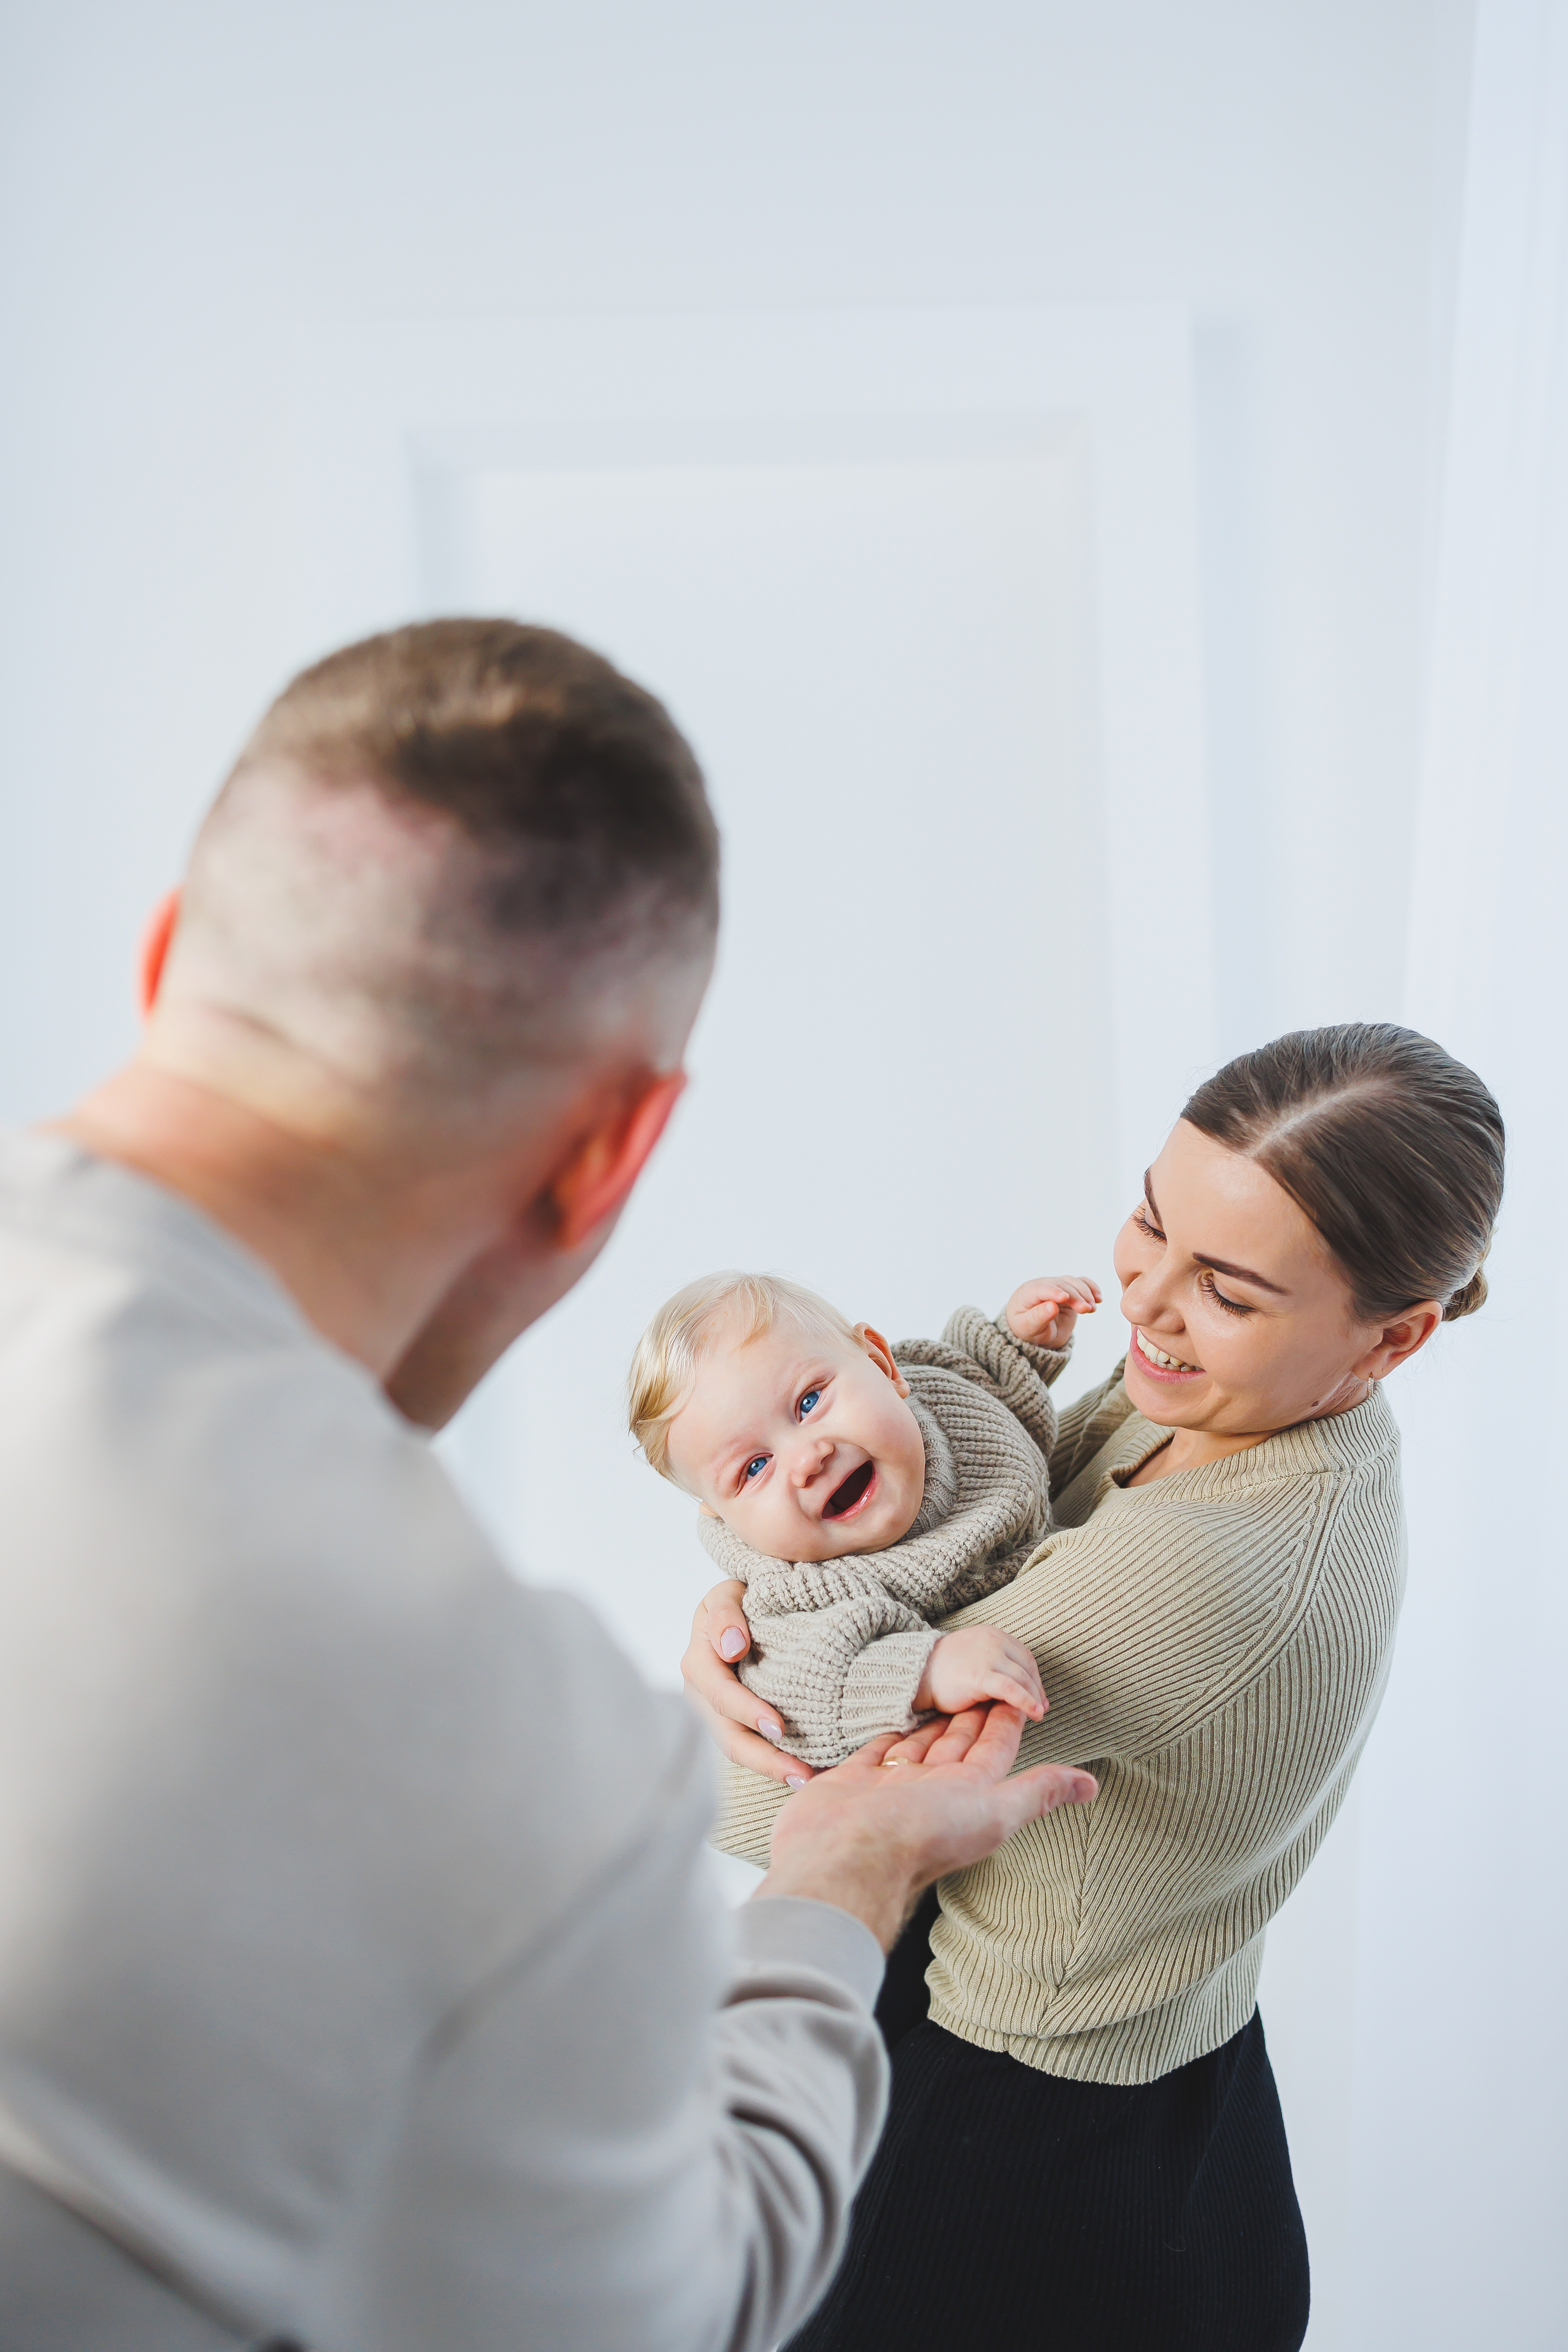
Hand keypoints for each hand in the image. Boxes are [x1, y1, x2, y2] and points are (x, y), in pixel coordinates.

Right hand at [681, 1580, 815, 1784]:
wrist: (746, 1610)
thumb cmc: (741, 1598)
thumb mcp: (728, 1593)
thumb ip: (725, 1614)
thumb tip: (732, 1648)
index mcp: (698, 1661)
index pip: (719, 1692)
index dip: (747, 1711)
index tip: (778, 1726)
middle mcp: (702, 1695)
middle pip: (729, 1734)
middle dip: (764, 1757)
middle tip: (800, 1773)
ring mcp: (717, 1714)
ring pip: (739, 1750)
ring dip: (772, 1768)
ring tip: (806, 1781)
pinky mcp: (736, 1724)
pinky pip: (752, 1749)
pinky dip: (775, 1762)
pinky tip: (804, 1772)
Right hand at [757, 1706, 1097, 1949]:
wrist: (844, 1857)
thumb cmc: (920, 1836)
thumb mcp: (993, 1811)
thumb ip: (1038, 1792)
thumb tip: (1092, 1786)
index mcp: (966, 1796)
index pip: (994, 1750)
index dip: (1006, 1721)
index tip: (1015, 1693)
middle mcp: (931, 1791)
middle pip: (957, 1745)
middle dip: (971, 1715)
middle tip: (980, 1683)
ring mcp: (890, 1787)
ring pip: (918, 1747)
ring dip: (931, 1724)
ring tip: (941, 1694)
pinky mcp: (853, 1782)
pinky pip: (875, 1751)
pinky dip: (885, 1736)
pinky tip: (892, 1721)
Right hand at [915, 1626, 1045, 1720]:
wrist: (916, 1674)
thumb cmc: (943, 1672)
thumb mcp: (975, 1659)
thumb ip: (996, 1666)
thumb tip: (1022, 1689)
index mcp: (993, 1635)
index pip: (1024, 1656)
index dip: (1035, 1678)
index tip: (1039, 1696)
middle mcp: (994, 1641)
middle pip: (1027, 1666)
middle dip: (1037, 1689)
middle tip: (1041, 1708)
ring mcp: (988, 1656)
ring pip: (1022, 1678)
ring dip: (1034, 1698)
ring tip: (1038, 1714)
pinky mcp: (981, 1674)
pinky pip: (1011, 1688)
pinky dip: (1026, 1701)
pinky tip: (1033, 1712)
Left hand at [1005, 1274, 1102, 1349]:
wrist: (1035, 1331)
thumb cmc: (1027, 1329)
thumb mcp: (1029, 1328)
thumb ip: (1038, 1317)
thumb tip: (1052, 1306)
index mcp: (1026, 1294)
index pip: (1040, 1289)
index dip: (1053, 1291)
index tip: (1064, 1298)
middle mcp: (1042, 1285)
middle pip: (1061, 1285)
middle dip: (1075, 1296)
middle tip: (1086, 1309)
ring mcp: (1057, 1286)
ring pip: (1073, 1282)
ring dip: (1085, 1293)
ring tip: (1092, 1308)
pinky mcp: (1069, 1290)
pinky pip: (1081, 1283)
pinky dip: (1091, 1288)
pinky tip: (1099, 1298)